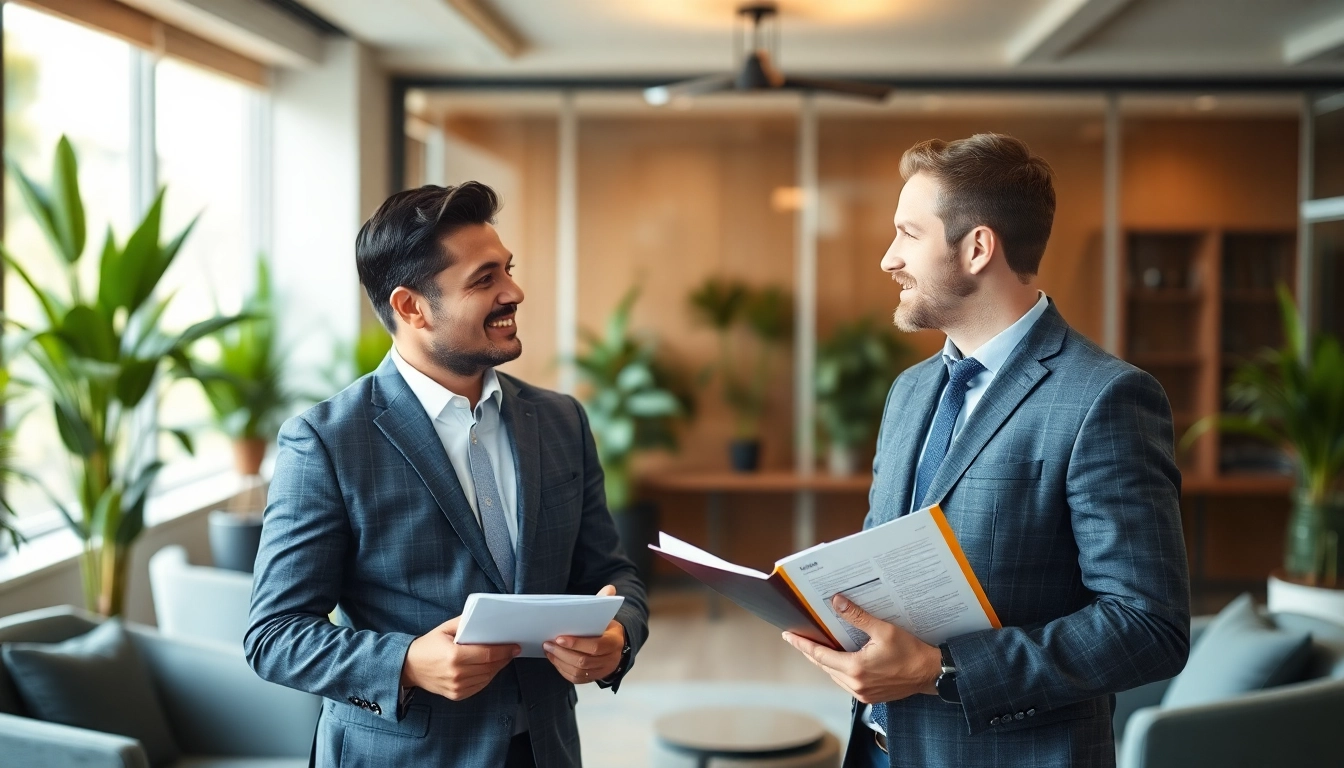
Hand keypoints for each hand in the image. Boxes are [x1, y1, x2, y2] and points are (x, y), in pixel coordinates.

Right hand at [401, 616, 519, 701]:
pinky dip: (487, 677)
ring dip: (497, 668)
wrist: (409, 667)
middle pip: (490, 667)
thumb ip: (465, 622)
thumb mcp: (444, 629)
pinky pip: (479, 686)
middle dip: (504, 658)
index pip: (488, 654)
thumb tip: (485, 619)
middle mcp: (456, 674)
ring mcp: (456, 687)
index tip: (515, 646)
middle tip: (513, 650)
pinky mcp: (456, 695)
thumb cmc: (428, 645)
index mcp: (454, 656)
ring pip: (487, 678)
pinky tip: (490, 668)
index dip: (504, 650)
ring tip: (503, 658)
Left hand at [543, 585, 625, 684]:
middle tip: (548, 642)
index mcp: (614, 642)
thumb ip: (605, 602)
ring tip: (547, 648)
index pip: (595, 646)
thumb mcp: (608, 615)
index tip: (559, 637)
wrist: (617, 648)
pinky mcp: (592, 678)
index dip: (577, 643)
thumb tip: (609, 588)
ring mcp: (601, 671)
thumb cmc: (607, 628)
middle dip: (563, 652)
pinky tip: (553, 657)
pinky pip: (575, 678)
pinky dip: (561, 668)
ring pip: (577, 671)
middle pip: (583, 661)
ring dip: (559, 660)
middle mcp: (610, 660)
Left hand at [782, 594, 941, 703]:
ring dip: (824, 660)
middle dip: (810, 651)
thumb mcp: (884, 630)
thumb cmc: (911, 652)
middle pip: (823, 665)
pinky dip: (837, 668)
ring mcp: (861, 693)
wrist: (930, 674)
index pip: (820, 655)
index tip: (788, 635)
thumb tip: (837, 602)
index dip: (802, 644)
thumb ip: (857, 616)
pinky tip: (837, 657)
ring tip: (815, 645)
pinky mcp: (868, 696)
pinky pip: (844, 681)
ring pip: (833, 674)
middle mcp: (855, 684)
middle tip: (798, 637)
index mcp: (856, 668)